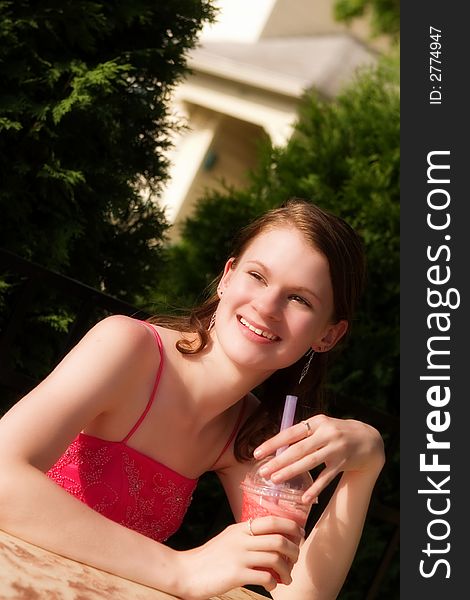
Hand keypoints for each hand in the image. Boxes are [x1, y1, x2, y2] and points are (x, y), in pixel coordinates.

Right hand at [176, 517, 302, 598]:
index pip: (273, 520)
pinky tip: (271, 586)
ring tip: (286, 578)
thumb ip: (246, 536)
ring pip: (275, 558)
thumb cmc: (208, 558)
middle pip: (279, 539)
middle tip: (295, 559)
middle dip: (294, 550)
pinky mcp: (236, 574)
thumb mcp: (228, 538)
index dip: (291, 526)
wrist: (186, 572)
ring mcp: (239, 556)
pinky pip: (265, 577)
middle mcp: (242, 539)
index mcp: (240, 528)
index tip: (300, 535)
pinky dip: (273, 583)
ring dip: (286, 570)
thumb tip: (269, 538)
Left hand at [253, 415, 384, 503]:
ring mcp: (336, 449)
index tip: (256, 453)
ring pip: (310, 462)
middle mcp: (326, 433)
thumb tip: (277, 447)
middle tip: (263, 472)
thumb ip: (302, 435)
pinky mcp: (343, 463)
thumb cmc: (336, 432)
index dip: (273, 443)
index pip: (291, 432)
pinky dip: (315, 488)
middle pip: (298, 449)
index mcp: (317, 422)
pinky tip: (304, 498)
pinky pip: (326, 477)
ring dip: (291, 471)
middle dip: (279, 461)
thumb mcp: (320, 426)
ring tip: (275, 480)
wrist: (368, 439)